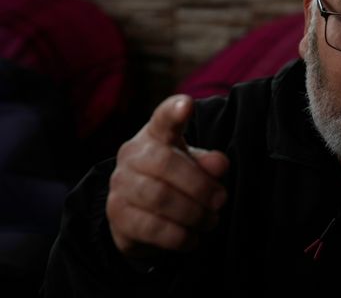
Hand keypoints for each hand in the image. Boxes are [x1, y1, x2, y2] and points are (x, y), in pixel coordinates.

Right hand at [106, 95, 228, 258]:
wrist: (139, 212)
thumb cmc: (174, 178)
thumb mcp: (194, 165)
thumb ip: (208, 163)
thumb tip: (220, 164)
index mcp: (155, 134)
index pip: (163, 118)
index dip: (174, 111)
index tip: (187, 105)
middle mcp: (132, 154)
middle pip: (165, 164)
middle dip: (200, 186)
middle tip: (221, 200)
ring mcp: (120, 184)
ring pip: (159, 198)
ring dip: (193, 213)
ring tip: (211, 220)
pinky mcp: (117, 216)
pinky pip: (152, 227)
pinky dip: (179, 236)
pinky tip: (193, 238)